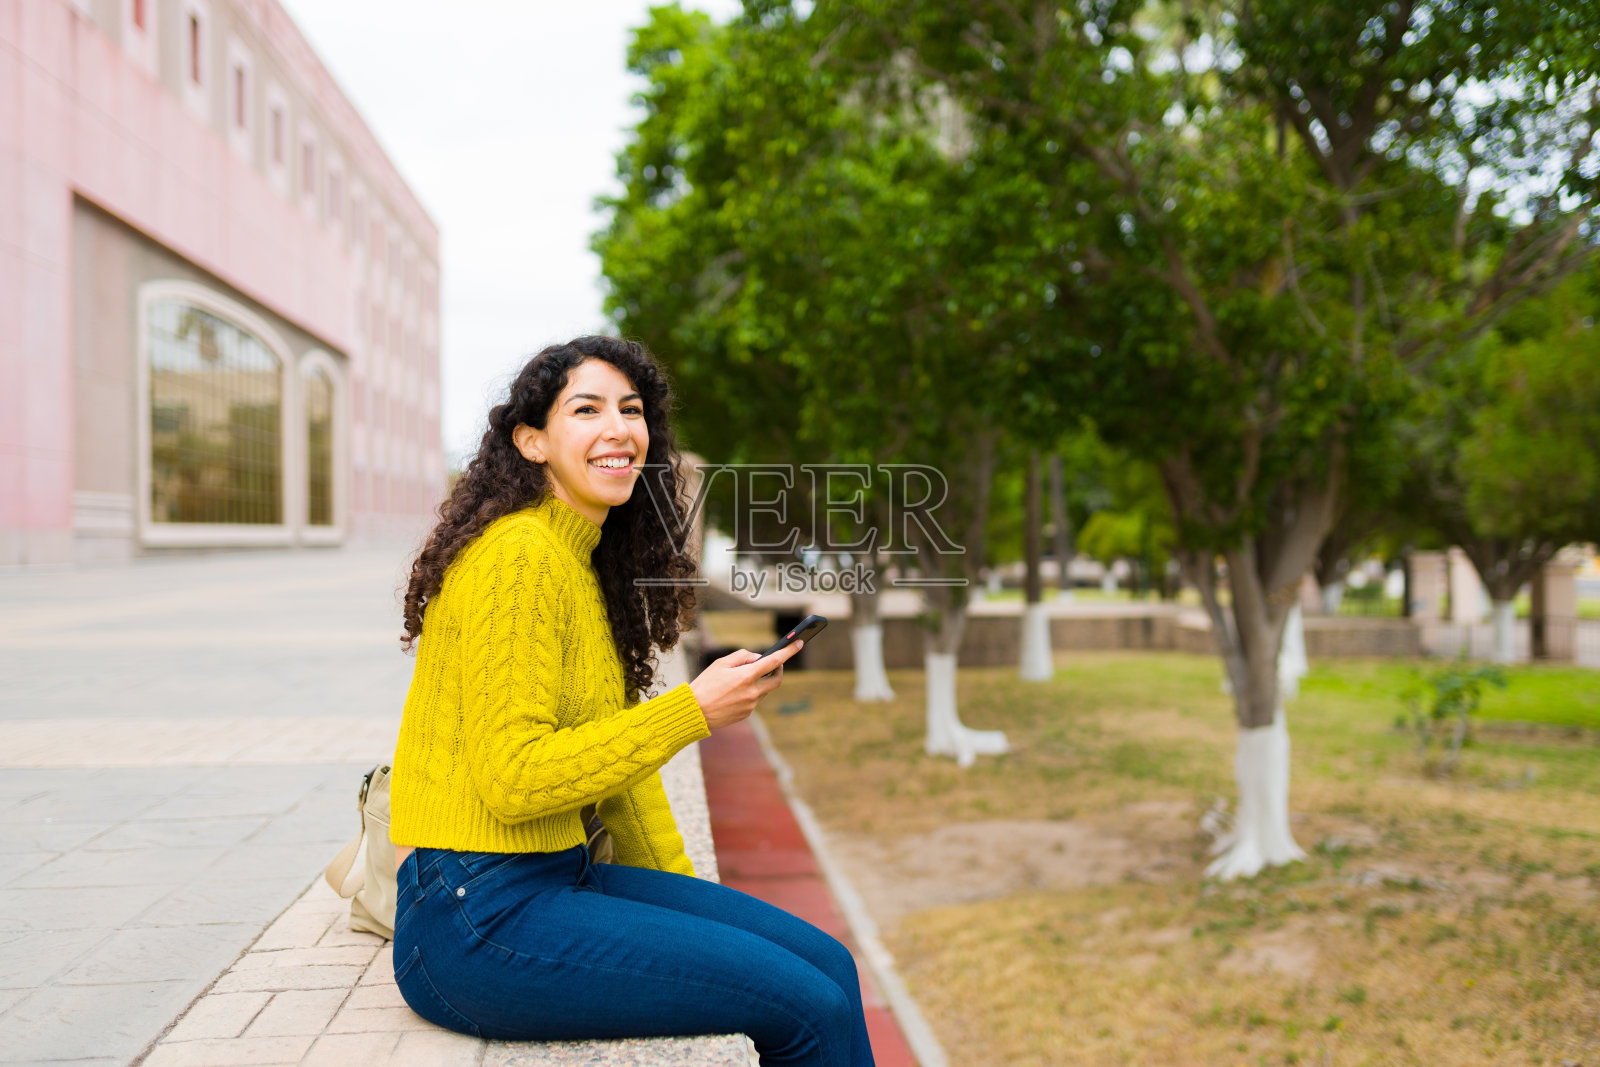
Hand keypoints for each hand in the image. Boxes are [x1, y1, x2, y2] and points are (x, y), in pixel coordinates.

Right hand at [689, 641, 803, 730]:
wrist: (694, 712)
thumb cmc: (705, 685)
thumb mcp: (720, 664)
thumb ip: (741, 657)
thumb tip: (758, 658)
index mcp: (747, 676)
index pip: (775, 661)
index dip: (789, 651)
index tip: (799, 643)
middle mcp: (753, 691)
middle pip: (777, 679)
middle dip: (778, 670)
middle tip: (774, 663)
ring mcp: (751, 704)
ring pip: (764, 690)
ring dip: (760, 681)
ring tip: (741, 679)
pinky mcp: (747, 714)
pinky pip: (755, 700)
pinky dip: (750, 693)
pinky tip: (734, 693)